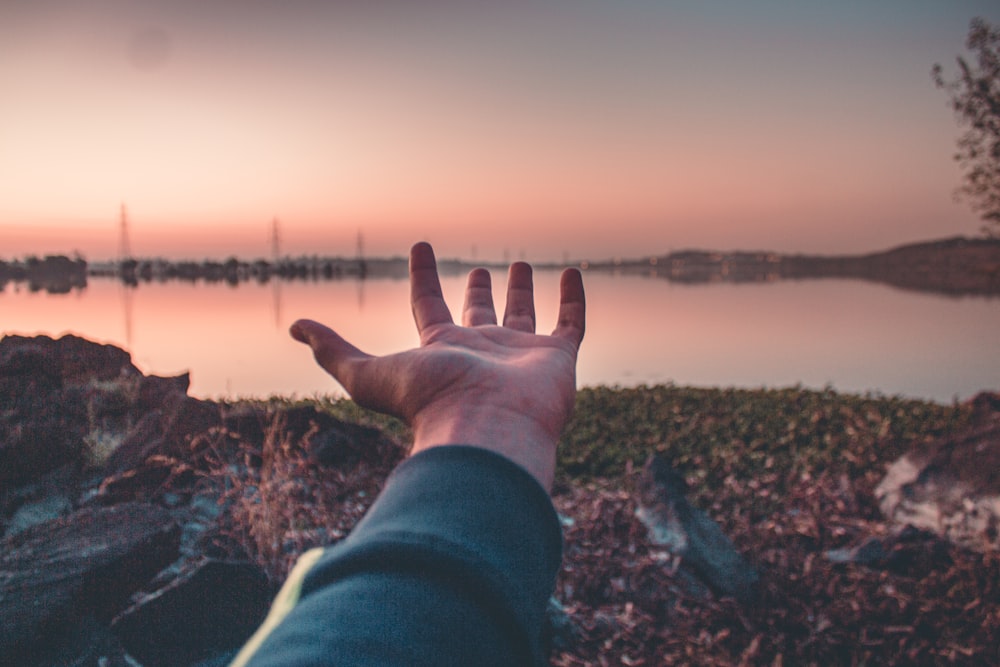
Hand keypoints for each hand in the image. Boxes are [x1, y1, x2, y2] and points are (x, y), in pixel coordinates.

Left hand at [290, 242, 584, 489]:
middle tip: (480, 270)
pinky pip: (570, 322)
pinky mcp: (557, 358)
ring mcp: (520, 354)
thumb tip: (294, 326)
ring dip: (522, 291)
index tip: (421, 247)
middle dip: (478, 292)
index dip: (423, 277)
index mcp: (442, 351)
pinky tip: (574, 273)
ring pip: (523, 315)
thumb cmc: (430, 402)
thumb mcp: (369, 374)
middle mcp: (482, 351)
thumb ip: (334, 351)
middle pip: (479, 314)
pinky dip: (574, 298)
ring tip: (520, 265)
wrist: (487, 429)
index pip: (429, 307)